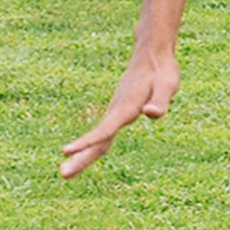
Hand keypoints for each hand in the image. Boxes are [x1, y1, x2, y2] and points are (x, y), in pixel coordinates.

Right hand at [59, 45, 179, 177]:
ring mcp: (116, 112)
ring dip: (83, 154)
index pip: (105, 129)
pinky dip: (92, 145)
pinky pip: (104, 133)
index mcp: (126, 108)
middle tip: (62, 175)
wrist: (152, 54)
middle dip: (80, 156)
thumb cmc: (162, 71)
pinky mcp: (119, 112)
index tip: (66, 151)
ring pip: (99, 137)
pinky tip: (85, 154)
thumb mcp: (167, 86)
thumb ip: (160, 101)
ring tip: (66, 172)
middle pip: (98, 138)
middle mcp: (117, 111)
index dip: (87, 141)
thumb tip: (150, 113)